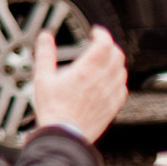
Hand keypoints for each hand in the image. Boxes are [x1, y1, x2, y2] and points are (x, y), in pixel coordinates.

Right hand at [32, 27, 127, 141]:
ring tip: (104, 61)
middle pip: (117, 55)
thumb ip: (45, 54)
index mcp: (86, 71)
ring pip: (122, 70)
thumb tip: (45, 37)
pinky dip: (118, 79)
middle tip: (99, 44)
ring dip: (115, 61)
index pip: (104, 44)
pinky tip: (109, 80)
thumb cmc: (53, 108)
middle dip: (109, 45)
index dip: (102, 34)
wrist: (65, 133)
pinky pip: (123, 87)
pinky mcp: (113, 105)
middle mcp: (102, 80)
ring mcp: (110, 94)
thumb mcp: (42, 77)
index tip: (95, 32)